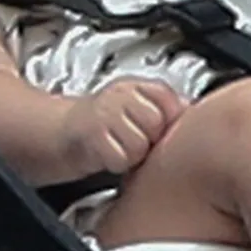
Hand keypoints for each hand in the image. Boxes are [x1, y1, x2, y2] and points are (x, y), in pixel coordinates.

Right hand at [65, 78, 186, 173]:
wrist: (57, 134)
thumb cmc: (100, 125)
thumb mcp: (133, 106)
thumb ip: (164, 106)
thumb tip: (193, 110)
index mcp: (134, 86)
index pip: (169, 100)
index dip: (167, 120)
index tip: (156, 128)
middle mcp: (119, 95)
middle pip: (157, 123)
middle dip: (150, 138)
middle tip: (134, 139)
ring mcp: (104, 114)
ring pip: (140, 143)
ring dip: (132, 154)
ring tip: (120, 148)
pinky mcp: (92, 137)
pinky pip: (121, 158)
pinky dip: (116, 164)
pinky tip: (108, 156)